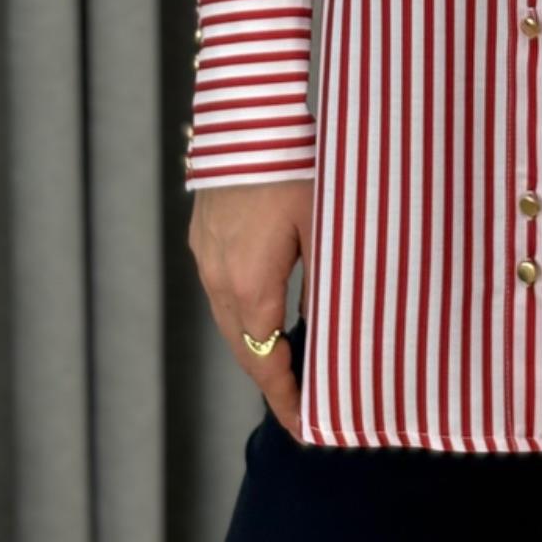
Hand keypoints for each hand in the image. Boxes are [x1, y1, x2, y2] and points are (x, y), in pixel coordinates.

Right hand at [188, 178, 314, 439]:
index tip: (306, 426)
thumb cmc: (296, 167)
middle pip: (244, 348)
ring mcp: (207, 257)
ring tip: (293, 362)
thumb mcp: (326, 226)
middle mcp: (219, 278)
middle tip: (303, 404)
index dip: (285, 399)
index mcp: (250, 284)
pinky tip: (271, 311)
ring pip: (231, 320)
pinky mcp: (204, 236)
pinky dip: (246, 313)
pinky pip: (224, 290)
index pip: (265, 362)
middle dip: (272, 379)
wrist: (248, 115)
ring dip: (258, 345)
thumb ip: (329, 282)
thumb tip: (337, 328)